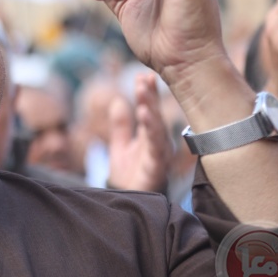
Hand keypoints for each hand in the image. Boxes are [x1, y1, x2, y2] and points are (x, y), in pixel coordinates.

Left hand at [107, 73, 172, 191]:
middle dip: (150, 95)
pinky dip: (151, 128)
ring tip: (143, 91)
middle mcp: (158, 142)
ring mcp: (159, 154)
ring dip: (151, 107)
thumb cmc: (129, 174)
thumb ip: (120, 125)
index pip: (150, 110)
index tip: (142, 75)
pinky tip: (145, 114)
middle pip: (155, 115)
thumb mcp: (120, 145)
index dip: (147, 93)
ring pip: (156, 127)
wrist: (126, 200)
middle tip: (143, 78)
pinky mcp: (156, 166)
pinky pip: (155, 145)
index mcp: (150, 135)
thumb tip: (118, 101)